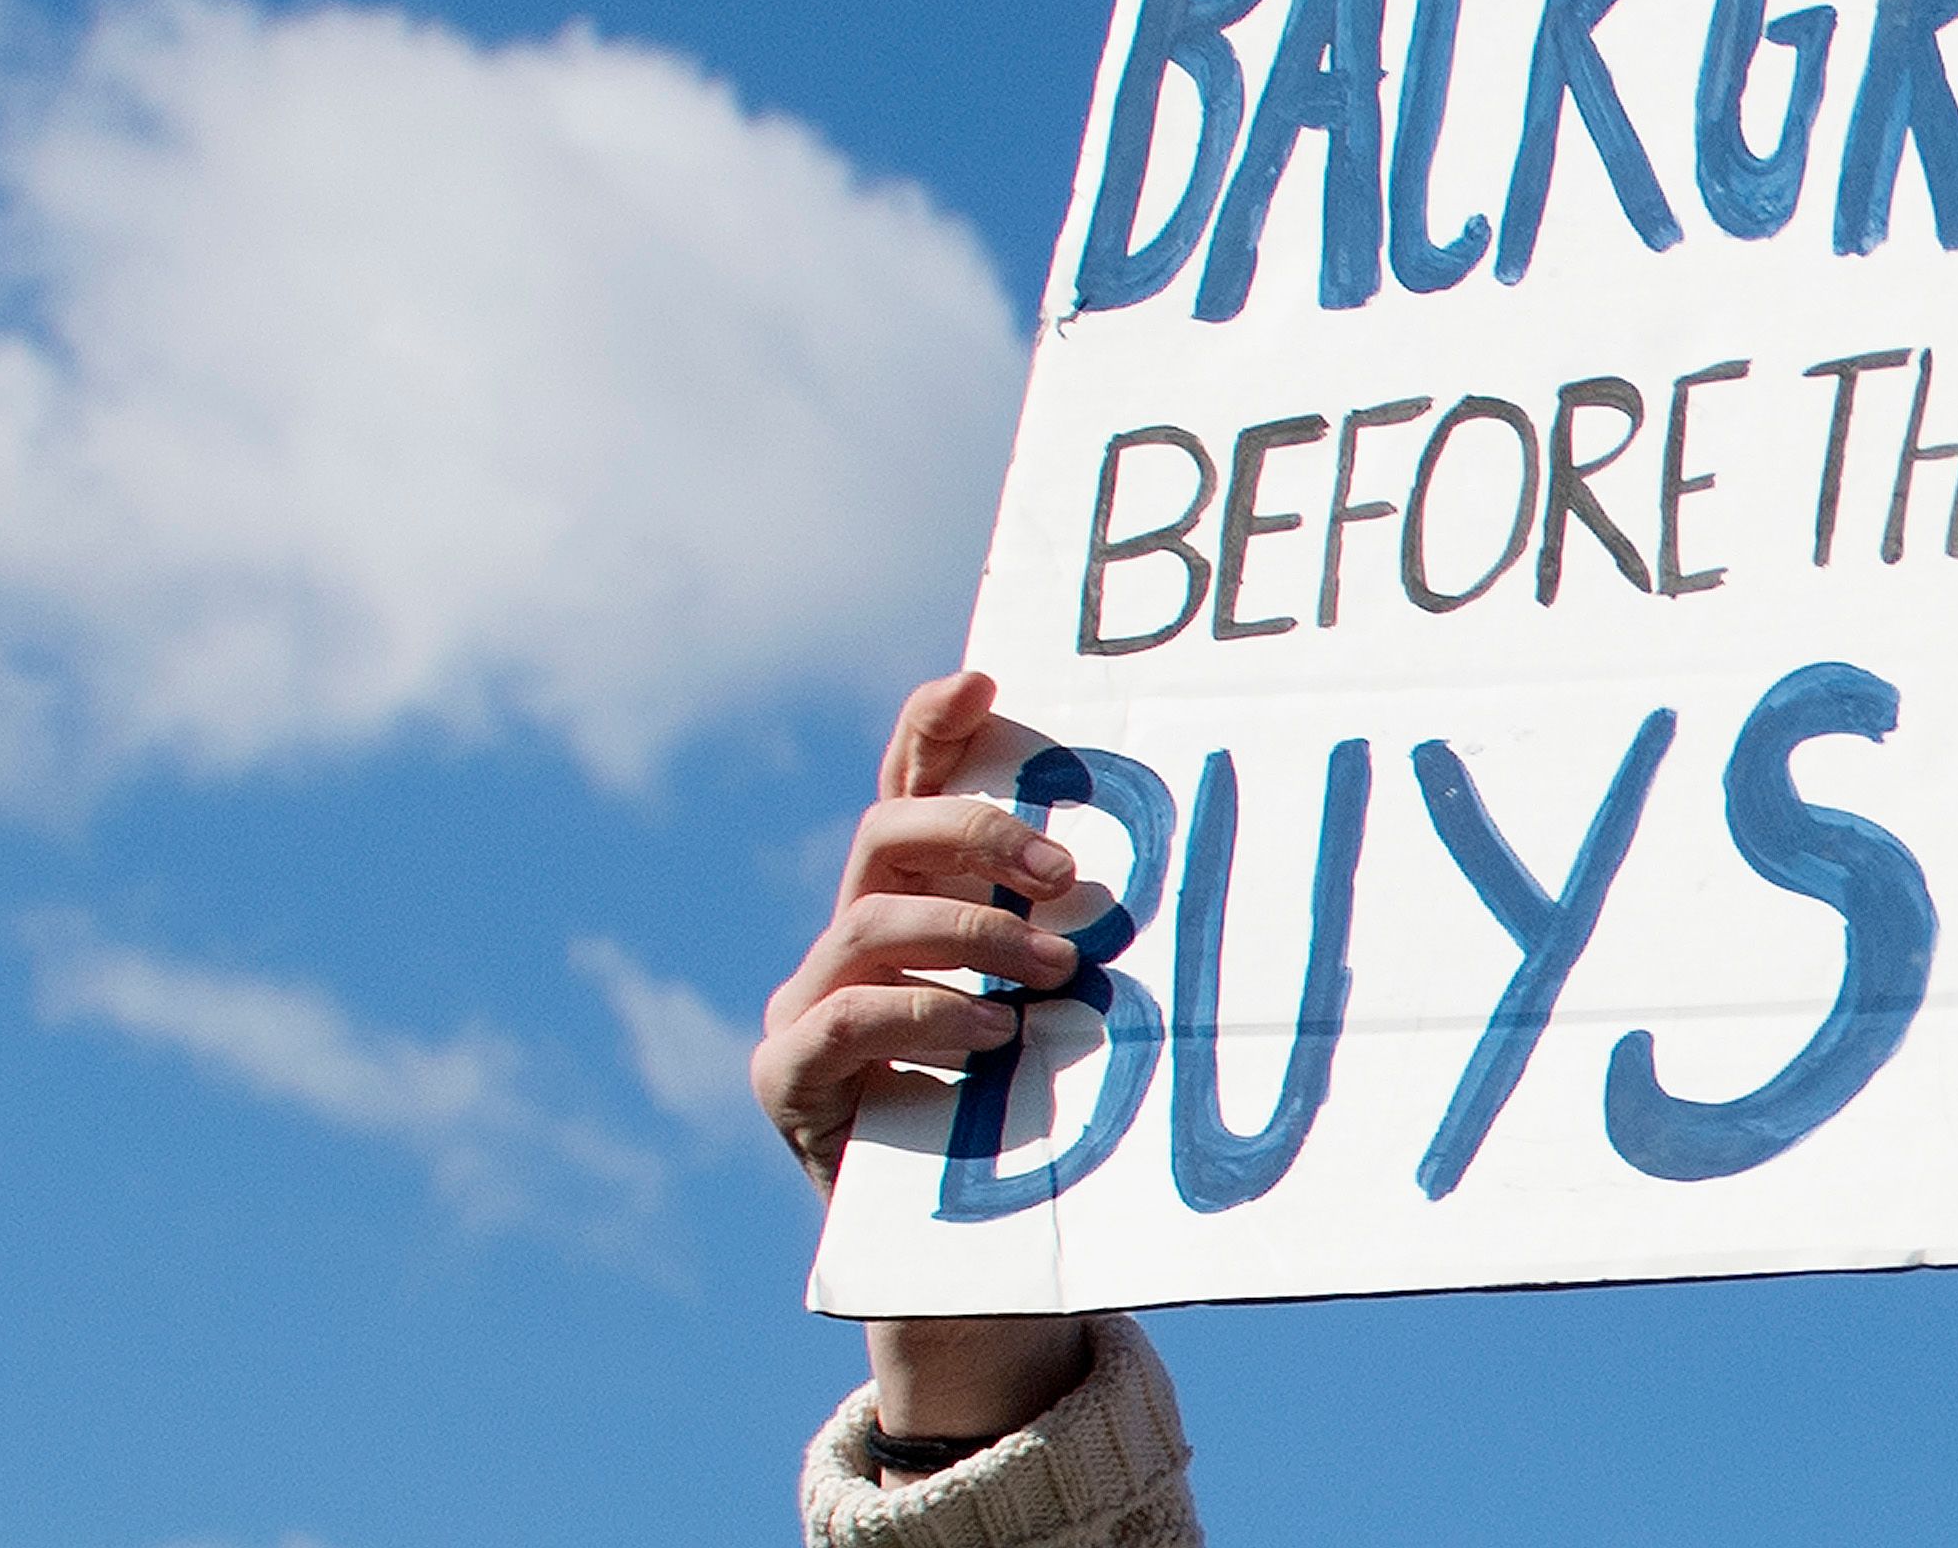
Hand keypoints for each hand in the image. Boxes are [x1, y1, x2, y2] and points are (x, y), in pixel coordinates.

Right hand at [755, 668, 1098, 1451]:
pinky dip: (920, 1014)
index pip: (906, 787)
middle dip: (973, 835)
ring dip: (969, 935)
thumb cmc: (1030, 1129)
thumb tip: (1168, 870)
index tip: (987, 679)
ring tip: (1052, 975)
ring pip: (866, 920)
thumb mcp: (1061, 1021)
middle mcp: (846, 936)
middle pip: (881, 834)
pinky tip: (988, 1034)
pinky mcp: (789, 1077)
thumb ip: (1072, 946)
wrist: (972, 1278)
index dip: (932, 725)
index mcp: (908, 903)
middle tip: (1065, 875)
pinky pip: (839, 1019)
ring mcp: (805, 1004)